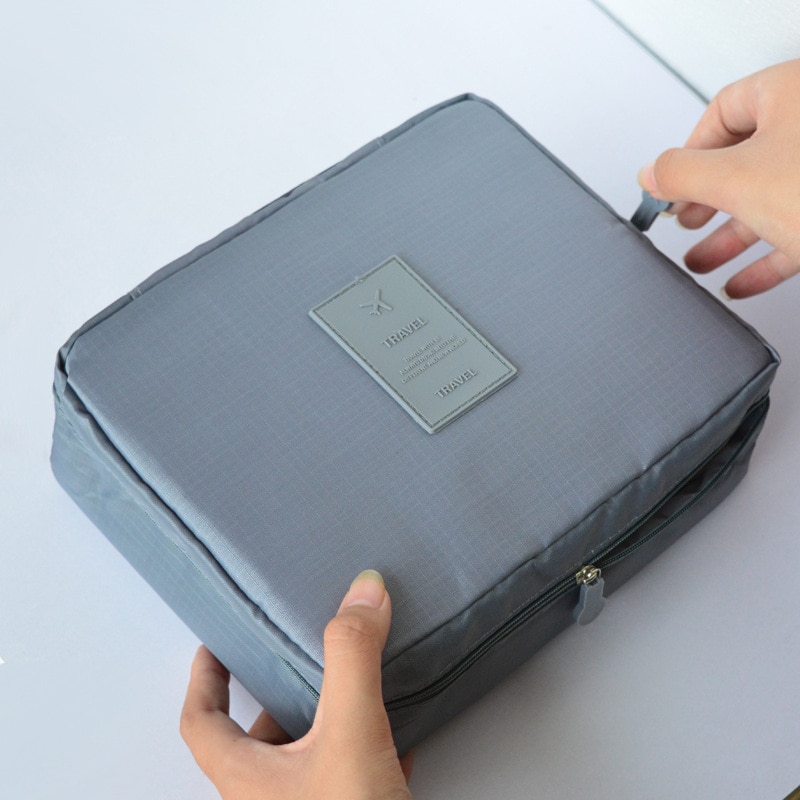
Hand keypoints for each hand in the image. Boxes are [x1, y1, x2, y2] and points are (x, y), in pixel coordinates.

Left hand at [180, 570, 413, 798]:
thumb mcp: (349, 735)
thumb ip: (352, 659)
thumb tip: (363, 590)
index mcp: (249, 781)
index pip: (201, 724)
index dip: (203, 680)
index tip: (213, 645)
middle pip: (257, 739)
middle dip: (280, 692)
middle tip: (299, 654)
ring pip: (308, 760)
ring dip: (326, 721)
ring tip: (351, 685)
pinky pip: (348, 781)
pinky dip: (366, 752)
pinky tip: (398, 740)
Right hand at [638, 58, 799, 298]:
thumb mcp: (736, 179)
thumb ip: (682, 174)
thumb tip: (651, 173)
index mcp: (791, 94)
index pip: (722, 111)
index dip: (689, 151)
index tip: (670, 185)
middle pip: (744, 160)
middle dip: (708, 203)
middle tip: (686, 223)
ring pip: (770, 201)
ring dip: (730, 239)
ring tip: (701, 263)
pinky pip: (796, 231)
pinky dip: (765, 259)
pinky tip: (741, 282)